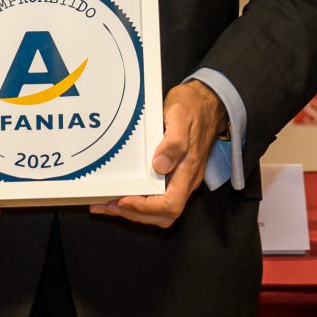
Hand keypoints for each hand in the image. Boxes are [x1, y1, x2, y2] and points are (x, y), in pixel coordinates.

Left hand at [90, 80, 223, 228]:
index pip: (171, 204)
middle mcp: (186, 180)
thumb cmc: (192, 107)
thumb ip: (173, 142)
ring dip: (135, 212)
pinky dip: (139, 202)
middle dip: (136, 214)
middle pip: (164, 215)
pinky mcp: (174, 174)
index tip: (123, 200)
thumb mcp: (180, 116)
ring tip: (109, 205)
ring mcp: (180, 179)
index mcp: (188, 169)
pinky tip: (122, 195)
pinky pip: (158, 197)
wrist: (207, 102)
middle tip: (109, 205)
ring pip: (160, 210)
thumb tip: (160, 166)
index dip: (146, 207)